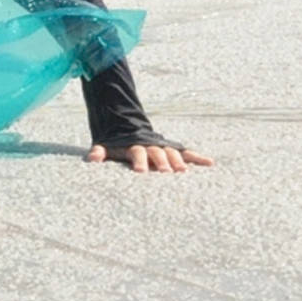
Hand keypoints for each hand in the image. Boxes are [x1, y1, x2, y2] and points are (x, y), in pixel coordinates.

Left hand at [85, 141, 213, 172]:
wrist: (128, 127)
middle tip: (166, 172)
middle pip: (157, 153)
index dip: (139, 161)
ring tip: (184, 172)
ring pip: (172, 153)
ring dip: (178, 161)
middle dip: (162, 162)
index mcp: (134, 147)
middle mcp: (151, 146)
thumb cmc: (117, 144)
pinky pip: (187, 153)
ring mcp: (163, 147)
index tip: (140, 172)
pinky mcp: (173, 149)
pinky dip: (197, 157)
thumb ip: (100, 152)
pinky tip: (210, 163)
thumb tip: (91, 159)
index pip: (137, 153)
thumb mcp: (106, 146)